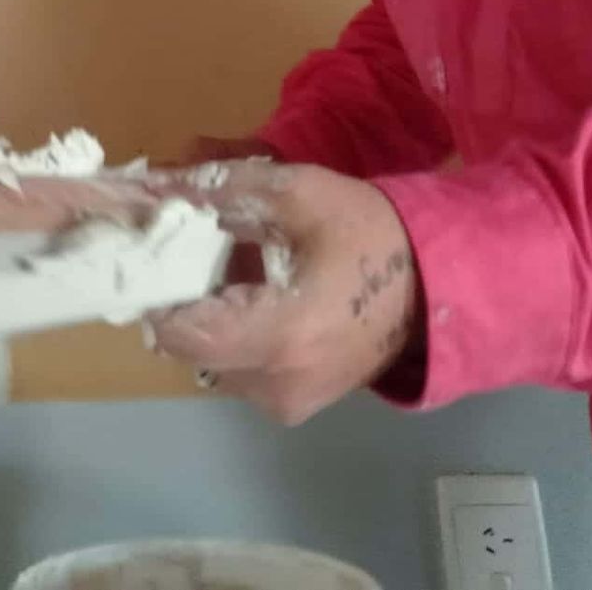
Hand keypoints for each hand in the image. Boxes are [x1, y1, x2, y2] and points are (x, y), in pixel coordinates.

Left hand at [145, 160, 421, 425]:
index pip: (179, 331)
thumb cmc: (370, 235)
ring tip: (232, 270)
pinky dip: (234, 333)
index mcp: (280, 338)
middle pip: (189, 344)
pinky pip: (238, 368)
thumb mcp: (297, 195)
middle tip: (195, 250)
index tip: (154, 253)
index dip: (156, 290)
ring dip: (209, 314)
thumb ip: (220, 193)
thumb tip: (153, 186)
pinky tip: (256, 297)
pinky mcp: (294, 406)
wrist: (438, 284)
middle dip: (183, 295)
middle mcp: (276, 386)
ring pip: (210, 358)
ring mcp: (286, 403)